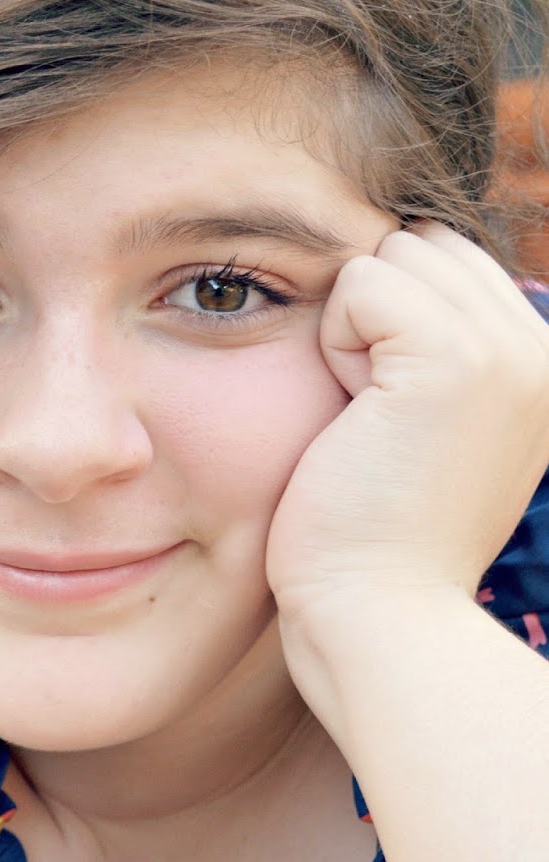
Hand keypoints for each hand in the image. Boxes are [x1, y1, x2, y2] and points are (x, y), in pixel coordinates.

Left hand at [265, 222, 548, 632]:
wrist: (376, 616)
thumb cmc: (370, 538)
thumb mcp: (423, 433)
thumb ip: (432, 354)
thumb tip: (393, 262)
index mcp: (539, 365)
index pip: (446, 261)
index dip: (388, 325)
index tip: (392, 421)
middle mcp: (540, 347)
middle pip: (421, 244)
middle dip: (373, 318)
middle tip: (376, 423)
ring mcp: (506, 349)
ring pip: (392, 255)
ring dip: (352, 332)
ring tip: (370, 425)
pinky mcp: (454, 359)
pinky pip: (360, 282)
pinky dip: (334, 346)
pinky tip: (354, 421)